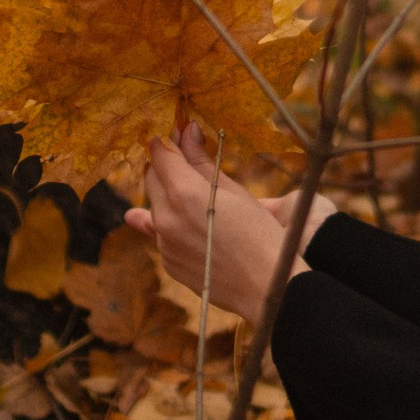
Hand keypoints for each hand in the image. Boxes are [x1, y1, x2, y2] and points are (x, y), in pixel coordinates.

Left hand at [124, 123, 336, 326]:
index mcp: (183, 193)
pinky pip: (160, 234)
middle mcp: (165, 218)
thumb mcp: (234, 191)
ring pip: (154, 207)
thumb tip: (187, 131)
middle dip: (165, 166)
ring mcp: (164, 244)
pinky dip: (172, 224)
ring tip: (195, 197)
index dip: (168, 141)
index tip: (177, 133)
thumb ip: (202, 161)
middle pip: (151, 179)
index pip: (161, 155)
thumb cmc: (260, 233)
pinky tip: (195, 225)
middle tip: (188, 160)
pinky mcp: (167, 263)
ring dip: (167, 196)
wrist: (267, 287)